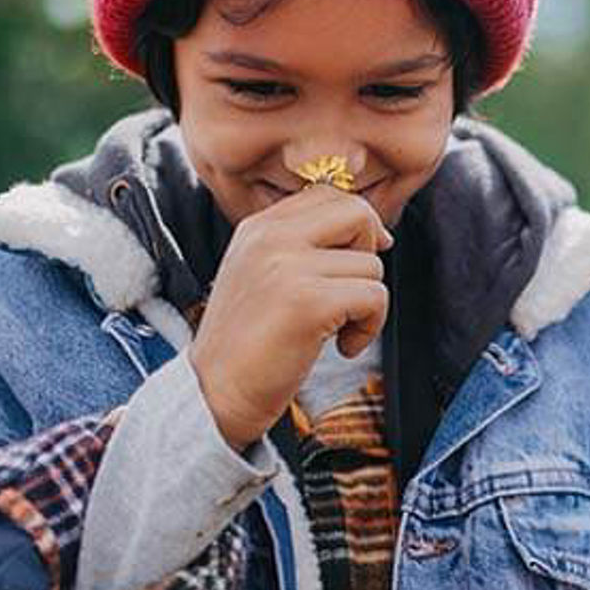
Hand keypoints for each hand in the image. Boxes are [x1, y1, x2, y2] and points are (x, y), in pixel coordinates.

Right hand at [189, 185, 392, 450]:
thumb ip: (300, 246)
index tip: (355, 261)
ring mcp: (287, 267)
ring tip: (337, 331)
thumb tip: (375, 231)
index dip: (356, 226)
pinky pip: (374, 297)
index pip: (328, 194)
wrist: (214, 395)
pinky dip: (370, 327)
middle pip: (358, 213)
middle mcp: (270, 237)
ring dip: (367, 305)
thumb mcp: (261, 275)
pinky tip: (342, 347)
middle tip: (352, 293)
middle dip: (370, 254)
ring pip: (372, 265)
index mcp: (257, 227)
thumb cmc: (246, 345)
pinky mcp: (308, 303)